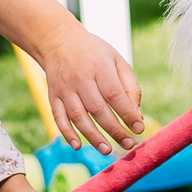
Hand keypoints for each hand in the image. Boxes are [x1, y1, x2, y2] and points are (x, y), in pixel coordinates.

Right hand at [34, 24, 144, 153]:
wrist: (59, 41)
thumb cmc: (94, 53)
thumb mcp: (117, 60)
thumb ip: (130, 86)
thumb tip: (137, 116)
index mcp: (99, 67)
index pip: (115, 94)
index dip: (127, 113)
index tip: (138, 129)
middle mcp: (80, 78)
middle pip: (98, 109)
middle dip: (114, 130)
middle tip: (129, 144)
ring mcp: (65, 89)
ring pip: (78, 116)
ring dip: (92, 136)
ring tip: (107, 150)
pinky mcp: (53, 97)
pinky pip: (58, 118)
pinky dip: (67, 133)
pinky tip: (77, 146)